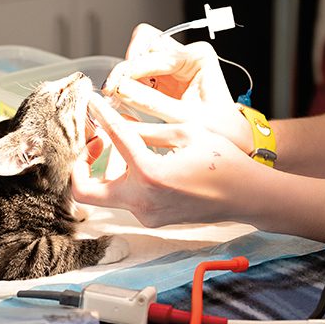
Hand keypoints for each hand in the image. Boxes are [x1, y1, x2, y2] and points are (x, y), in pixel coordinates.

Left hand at [72, 95, 259, 226]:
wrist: (245, 195)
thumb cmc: (223, 160)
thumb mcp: (185, 132)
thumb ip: (146, 129)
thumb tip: (117, 120)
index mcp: (151, 174)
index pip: (114, 138)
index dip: (100, 115)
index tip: (91, 103)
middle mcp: (142, 201)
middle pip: (84, 191)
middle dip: (79, 164)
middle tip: (91, 141)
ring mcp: (146, 215)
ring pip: (105, 195)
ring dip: (104, 169)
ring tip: (119, 145)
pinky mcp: (152, 220)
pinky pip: (126, 198)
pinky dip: (124, 178)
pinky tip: (138, 160)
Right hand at [103, 24, 252, 152]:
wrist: (229, 142)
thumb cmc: (218, 130)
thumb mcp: (186, 118)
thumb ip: (153, 102)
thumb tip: (120, 89)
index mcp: (198, 56)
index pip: (156, 49)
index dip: (133, 67)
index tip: (117, 85)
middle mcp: (185, 56)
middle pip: (144, 44)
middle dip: (127, 66)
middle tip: (113, 90)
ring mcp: (172, 67)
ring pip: (138, 56)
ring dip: (125, 76)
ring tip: (119, 98)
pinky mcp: (162, 80)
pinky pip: (138, 74)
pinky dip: (128, 85)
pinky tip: (125, 102)